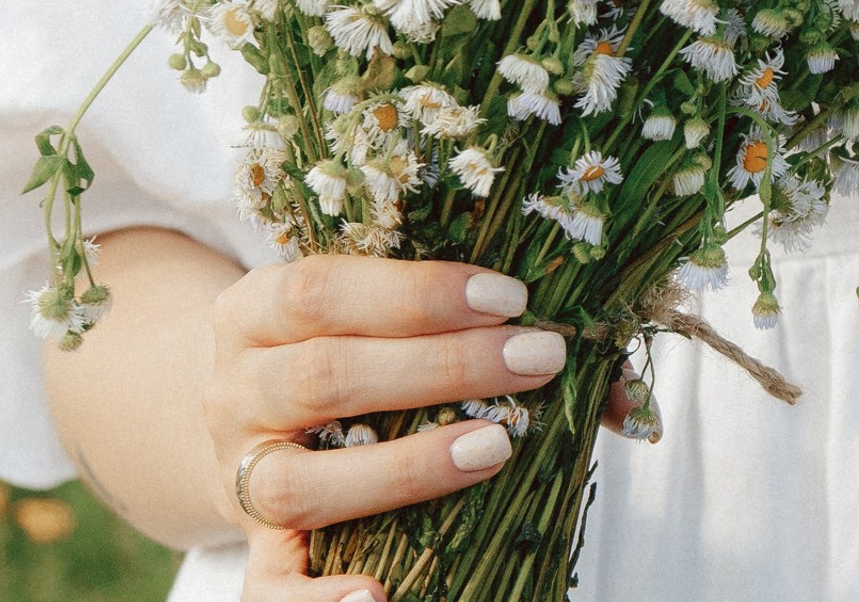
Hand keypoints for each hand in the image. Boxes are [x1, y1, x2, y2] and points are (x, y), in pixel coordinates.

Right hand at [205, 256, 560, 600]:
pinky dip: (318, 601)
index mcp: (256, 307)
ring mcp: (236, 475)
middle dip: (442, 367)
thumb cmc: (345, 344)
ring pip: (301, 482)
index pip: (323, 287)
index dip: (417, 291)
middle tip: (536, 358)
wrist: (248, 410)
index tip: (511, 297)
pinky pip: (267, 589)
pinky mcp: (252, 549)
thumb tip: (623, 396)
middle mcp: (234, 389)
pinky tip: (379, 597)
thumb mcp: (376, 312)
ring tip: (496, 448)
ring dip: (406, 468)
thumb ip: (474, 323)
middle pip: (324, 377)